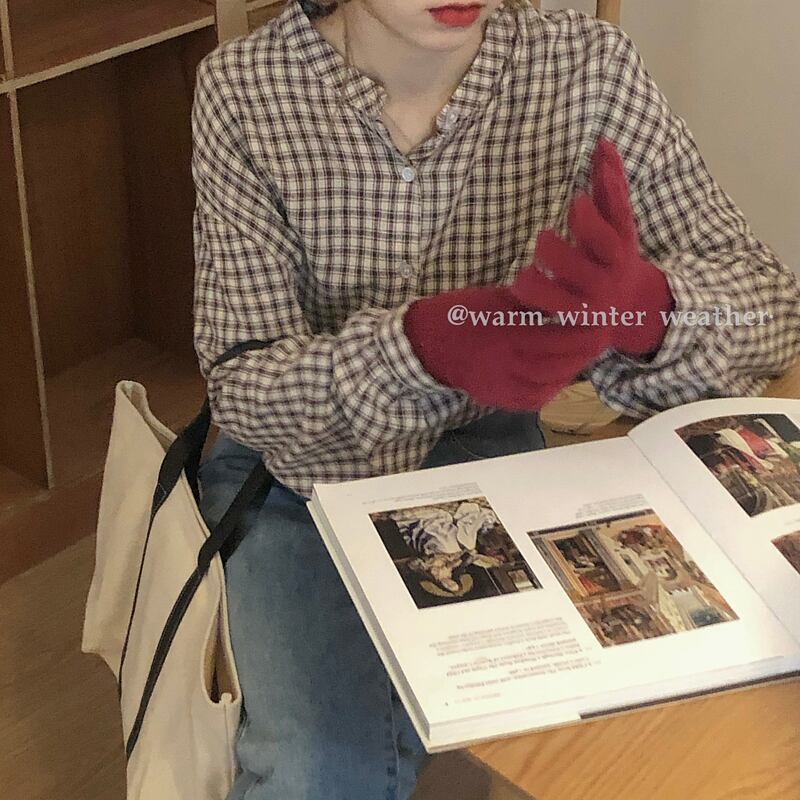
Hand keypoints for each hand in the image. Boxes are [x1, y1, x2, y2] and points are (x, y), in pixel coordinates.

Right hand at [403, 282, 606, 411]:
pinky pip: (531, 399)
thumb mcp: (497, 298)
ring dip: (570, 369)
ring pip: (548, 382)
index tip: (600, 320)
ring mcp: (500, 384)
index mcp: (507, 332)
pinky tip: (560, 376)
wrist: (427, 343)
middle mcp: (505, 362)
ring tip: (583, 355)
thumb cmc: (461, 313)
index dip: (583, 330)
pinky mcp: (495, 398)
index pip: (557, 335)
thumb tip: (568, 298)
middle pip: (558, 362)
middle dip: (583, 351)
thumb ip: (531, 303)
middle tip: (600, 338)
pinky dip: (550, 389)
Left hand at [511, 138, 673, 356]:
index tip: (573, 200)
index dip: (593, 218)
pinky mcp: (575, 334)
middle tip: (542, 237)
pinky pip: (553, 334)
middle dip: (561, 253)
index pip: (611, 233)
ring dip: (541, 290)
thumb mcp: (618, 224)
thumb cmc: (614, 255)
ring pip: (565, 305)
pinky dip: (534, 324)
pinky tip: (513, 303)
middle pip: (587, 268)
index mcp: (619, 252)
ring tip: (520, 276)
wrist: (630, 308)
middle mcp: (606, 280)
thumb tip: (602, 142)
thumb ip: (610, 187)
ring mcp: (590, 309)